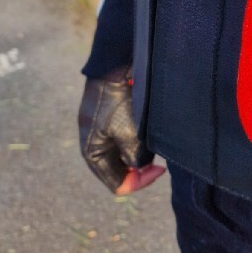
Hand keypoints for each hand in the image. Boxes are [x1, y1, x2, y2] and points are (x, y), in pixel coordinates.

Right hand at [78, 68, 165, 193]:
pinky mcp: (108, 117)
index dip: (140, 181)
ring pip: (124, 153)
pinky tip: (146, 127)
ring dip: (139, 150)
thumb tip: (140, 164)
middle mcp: (93, 144)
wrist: (114, 68)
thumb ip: (135, 159)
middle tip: (157, 156)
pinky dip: (137, 136)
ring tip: (150, 136)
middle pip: (120, 169)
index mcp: (92, 153)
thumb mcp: (129, 137)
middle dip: (139, 166)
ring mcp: (100, 130)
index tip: (159, 169)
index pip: (117, 183)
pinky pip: (124, 136)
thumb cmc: (119, 103)